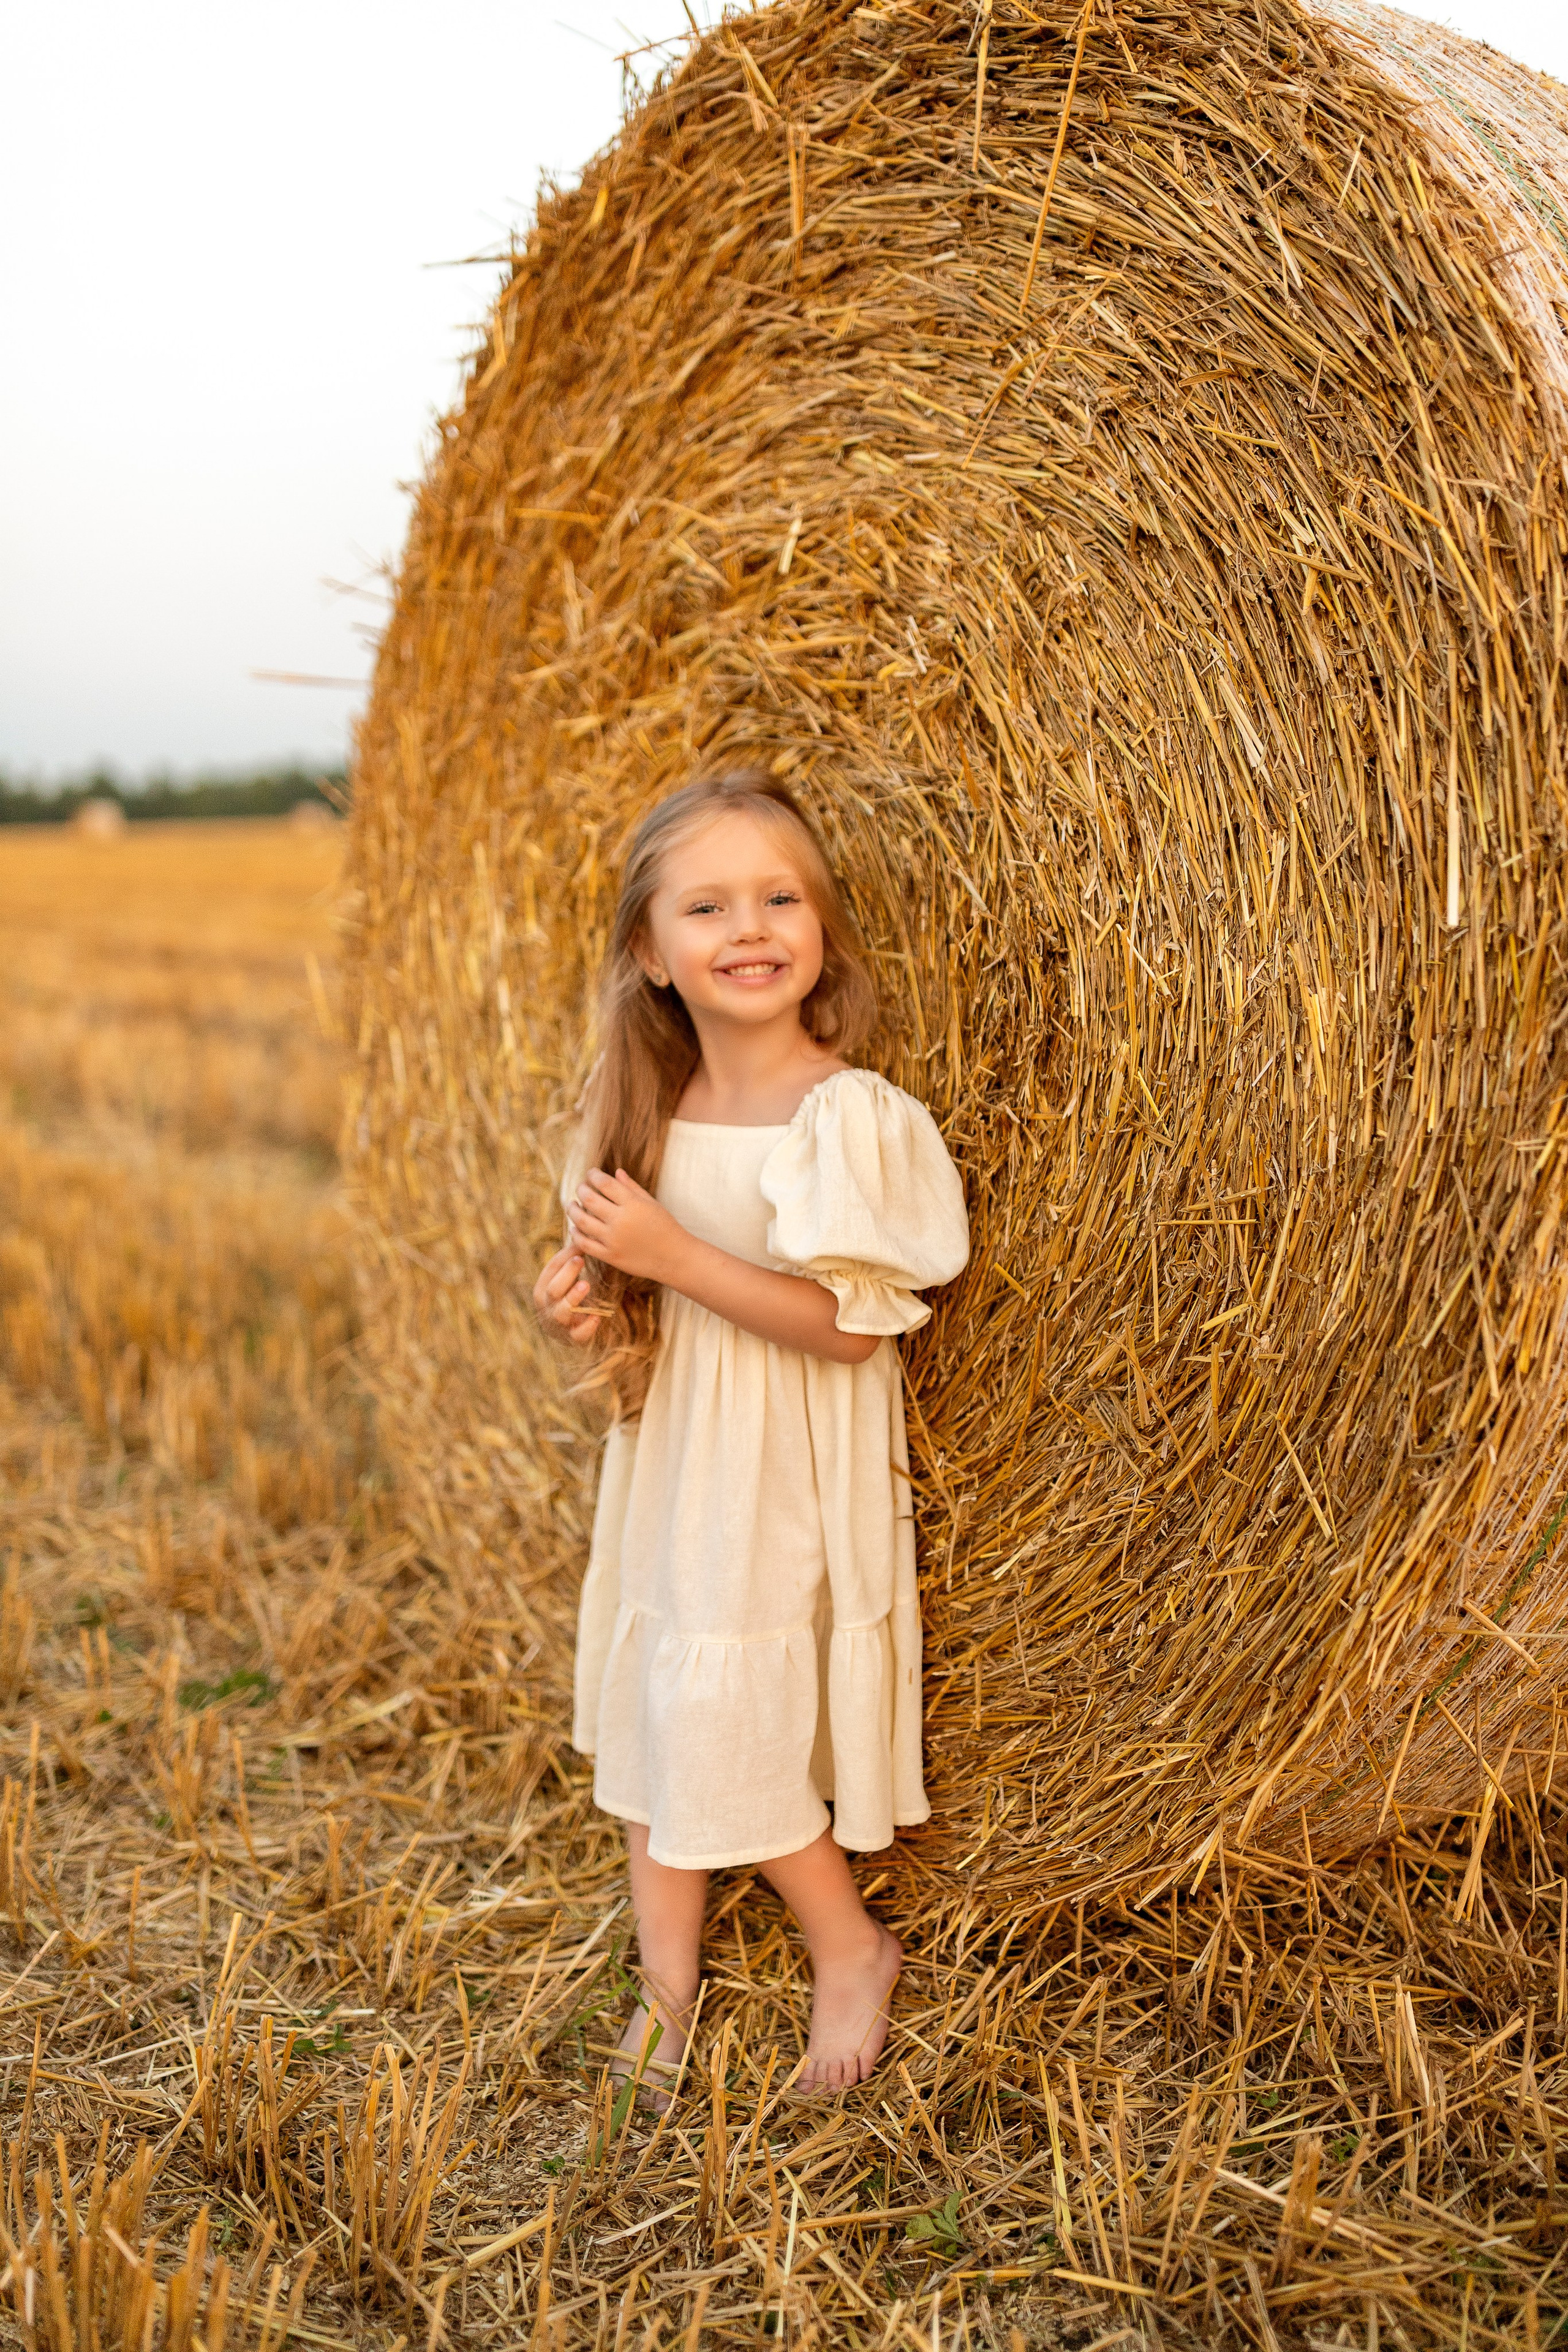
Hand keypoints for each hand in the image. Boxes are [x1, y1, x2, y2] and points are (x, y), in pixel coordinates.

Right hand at [533, 1243, 598, 1345]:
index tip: (579, 1248)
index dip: (563, 1259)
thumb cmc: (567, 1296)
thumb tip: (583, 1234)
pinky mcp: (572, 1338)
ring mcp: (559, 1323)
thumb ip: (570, 1261)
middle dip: (566, 1275)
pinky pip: (577, 1335)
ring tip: (586, 1285)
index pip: (550, 1271)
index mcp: (543, 1288)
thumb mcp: (565, 1279)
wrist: (564, 1331)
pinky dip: (586, 1328)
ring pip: (562, 1312)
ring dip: (573, 1298)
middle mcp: (547, 1306)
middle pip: (553, 1289)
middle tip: (580, 1261)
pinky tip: (597, 1318)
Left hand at [567, 1168, 686, 1284]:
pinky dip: (576, 1234)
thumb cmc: (665, 1227)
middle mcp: (621, 1221)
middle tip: (581, 1187)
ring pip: (581, 1221)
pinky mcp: (610, 1256)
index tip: (591, 1173)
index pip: (605, 1183)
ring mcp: (614, 1240)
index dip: (593, 1175)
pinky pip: (584, 1243)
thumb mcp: (652, 1203)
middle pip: (589, 1199)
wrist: (674, 1258)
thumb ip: (632, 1187)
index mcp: (633, 1204)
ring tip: (572, 1204)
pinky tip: (575, 1227)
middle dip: (581, 1189)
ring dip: (573, 1209)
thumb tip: (615, 1172)